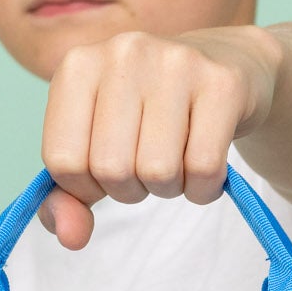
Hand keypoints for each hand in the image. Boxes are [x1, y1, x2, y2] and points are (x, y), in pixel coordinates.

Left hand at [36, 27, 281, 249]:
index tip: (107, 170)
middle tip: (147, 166)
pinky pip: (203, 168)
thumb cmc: (150, 114)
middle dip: (130, 189)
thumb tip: (70, 238)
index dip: (86, 187)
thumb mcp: (96, 147)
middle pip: (110, 169)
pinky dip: (203, 188)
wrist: (229, 63)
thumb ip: (68, 198)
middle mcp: (123, 52)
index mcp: (78, 65)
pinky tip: (204, 169)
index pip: (62, 161)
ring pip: (157, 171)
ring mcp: (175, 61)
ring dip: (168, 189)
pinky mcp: (222, 82)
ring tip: (176, 161)